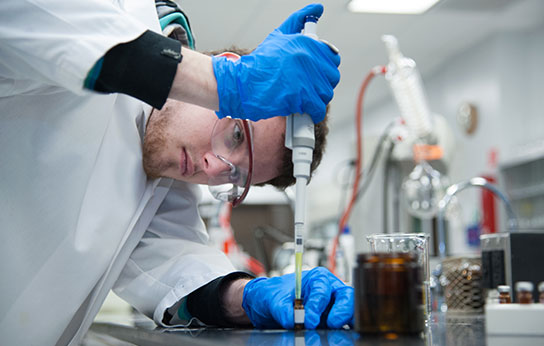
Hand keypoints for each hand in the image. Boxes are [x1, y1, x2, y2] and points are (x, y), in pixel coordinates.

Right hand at [212, 3, 339, 122]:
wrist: (242, 85)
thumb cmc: (259, 63)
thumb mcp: (279, 36)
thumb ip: (298, 20)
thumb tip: (317, 8)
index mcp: (305, 42)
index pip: (333, 57)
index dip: (325, 68)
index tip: (317, 73)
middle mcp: (307, 58)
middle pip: (332, 77)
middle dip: (322, 84)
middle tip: (308, 87)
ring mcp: (304, 78)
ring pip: (326, 93)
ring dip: (317, 99)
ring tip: (303, 98)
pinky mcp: (300, 97)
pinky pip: (318, 108)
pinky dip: (313, 112)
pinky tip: (305, 110)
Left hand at [242, 267, 352, 328]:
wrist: (268, 306)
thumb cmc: (274, 294)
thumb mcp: (273, 298)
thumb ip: (282, 308)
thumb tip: (290, 319)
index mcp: (317, 278)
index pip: (322, 290)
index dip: (317, 305)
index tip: (309, 320)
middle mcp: (329, 291)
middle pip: (346, 296)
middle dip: (342, 310)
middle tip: (332, 323)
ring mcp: (333, 307)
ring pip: (349, 311)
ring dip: (346, 320)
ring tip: (337, 332)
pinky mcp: (331, 323)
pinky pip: (343, 326)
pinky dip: (342, 330)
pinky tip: (338, 337)